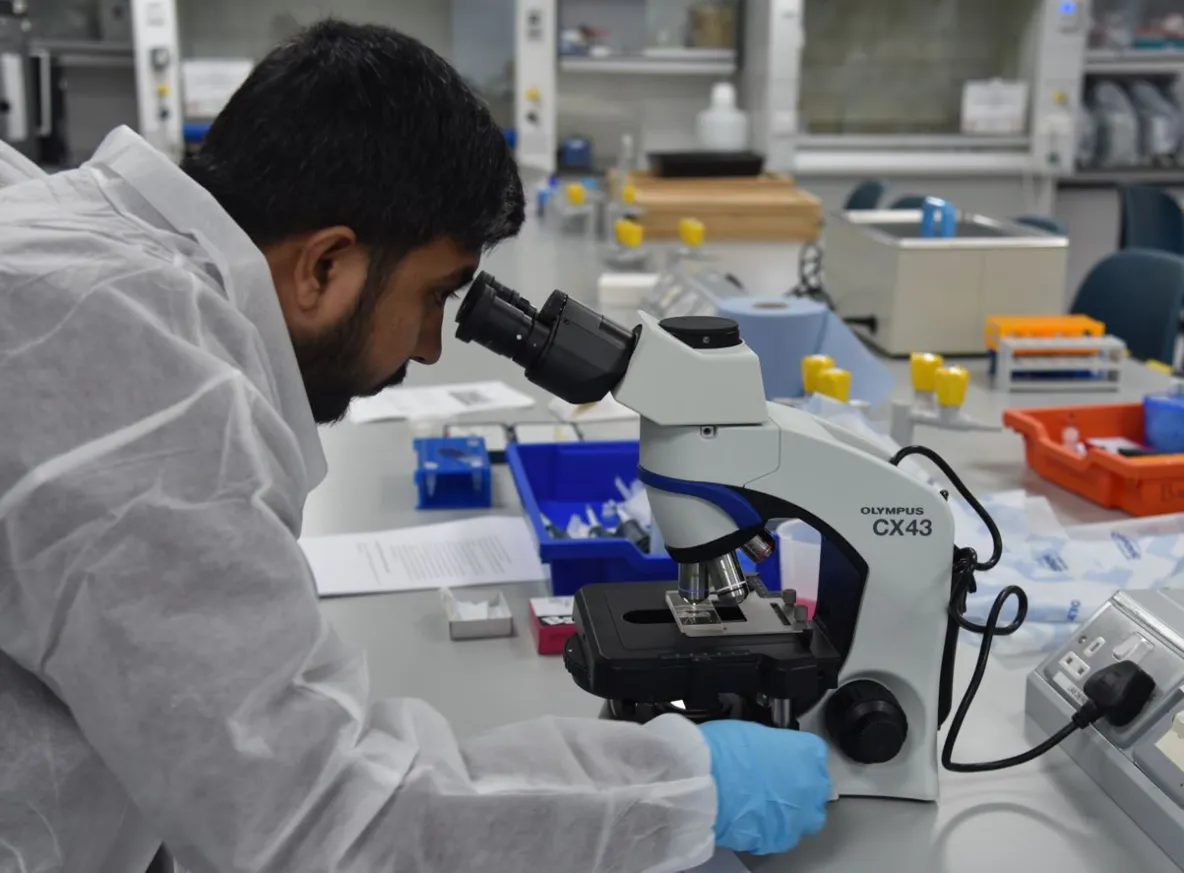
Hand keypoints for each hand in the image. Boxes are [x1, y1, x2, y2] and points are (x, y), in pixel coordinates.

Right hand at [699, 720, 829, 854]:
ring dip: (791, 811)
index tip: (785, 759)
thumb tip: (767, 751)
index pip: (815, 753)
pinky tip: (752, 820)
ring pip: (807, 817)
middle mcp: (811, 785)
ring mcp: (798, 815)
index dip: (797, 757)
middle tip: (775, 783)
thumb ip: (771, 745)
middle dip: (801, 786)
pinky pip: (782, 835)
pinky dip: (771, 829)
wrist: (703, 783)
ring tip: (765, 805)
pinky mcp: (780, 839)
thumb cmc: (721, 751)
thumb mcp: (751, 732)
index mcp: (806, 752)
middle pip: (817, 788)